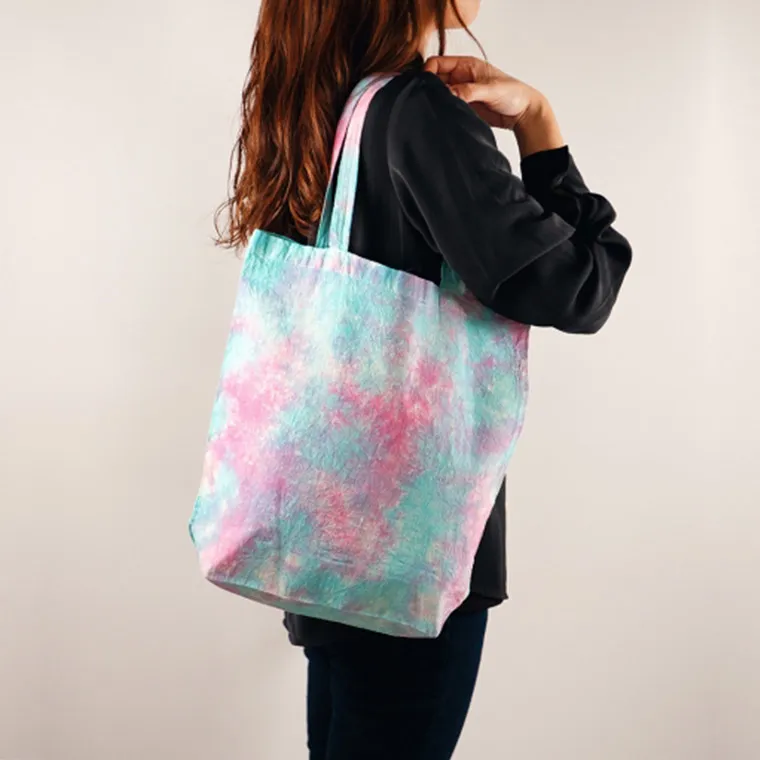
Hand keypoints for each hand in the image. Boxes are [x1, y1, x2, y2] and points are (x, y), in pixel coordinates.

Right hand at [424, 56, 564, 156]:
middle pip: (435, 79)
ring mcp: (461, 93)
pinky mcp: (463, 107)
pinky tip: (443, 117)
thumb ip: (469, 91)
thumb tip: (449, 94)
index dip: (428, 72)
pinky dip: (443, 111)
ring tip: (438, 110)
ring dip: (437, 101)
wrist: (523, 113)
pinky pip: (447, 107)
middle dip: (431, 88)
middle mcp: (461, 77)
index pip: (438, 63)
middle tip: (431, 101)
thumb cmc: (514, 94)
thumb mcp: (491, 89)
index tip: (426, 86)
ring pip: (440, 94)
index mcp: (467, 65)